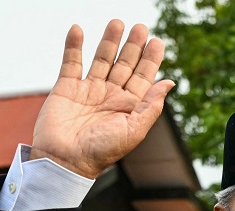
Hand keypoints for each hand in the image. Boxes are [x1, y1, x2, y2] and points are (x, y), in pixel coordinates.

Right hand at [31, 19, 174, 178]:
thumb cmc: (101, 152)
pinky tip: (78, 30)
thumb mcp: (133, 131)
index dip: (150, 59)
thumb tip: (169, 82)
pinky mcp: (66, 88)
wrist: (65, 162)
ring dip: (109, 41)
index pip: (143, 77)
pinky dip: (74, 46)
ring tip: (117, 23)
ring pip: (101, 59)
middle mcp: (110, 96)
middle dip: (133, 46)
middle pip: (124, 64)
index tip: (157, 41)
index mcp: (128, 107)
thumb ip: (151, 106)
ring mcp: (88, 90)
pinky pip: (71, 62)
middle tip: (140, 27)